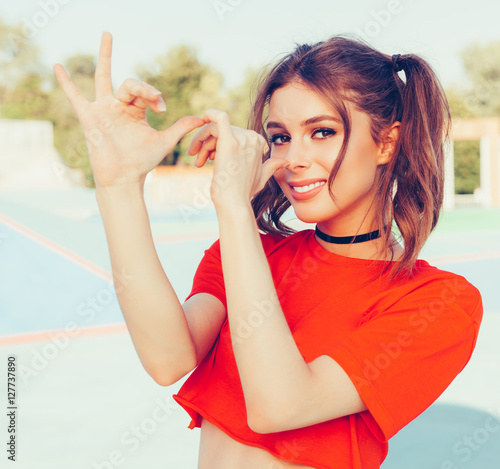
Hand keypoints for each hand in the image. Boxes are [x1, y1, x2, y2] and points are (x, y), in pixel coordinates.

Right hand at [53, 32, 204, 187]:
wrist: (124, 178)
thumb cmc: (142, 162)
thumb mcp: (164, 142)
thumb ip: (180, 127)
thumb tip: (202, 118)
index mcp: (136, 111)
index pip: (145, 92)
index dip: (154, 95)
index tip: (163, 107)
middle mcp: (119, 106)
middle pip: (129, 83)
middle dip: (143, 87)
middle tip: (154, 97)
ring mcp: (103, 110)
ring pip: (103, 78)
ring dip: (106, 56)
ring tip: (108, 34)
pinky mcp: (89, 117)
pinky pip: (75, 97)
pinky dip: (66, 83)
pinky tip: (57, 66)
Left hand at [187, 109, 288, 208]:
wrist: (235, 203)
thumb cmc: (245, 193)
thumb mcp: (262, 177)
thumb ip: (271, 166)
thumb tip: (284, 161)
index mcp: (258, 142)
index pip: (233, 133)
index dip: (218, 144)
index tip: (211, 159)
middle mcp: (252, 138)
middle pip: (221, 131)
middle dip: (207, 144)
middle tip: (199, 161)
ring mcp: (242, 140)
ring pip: (214, 129)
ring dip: (202, 142)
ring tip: (197, 160)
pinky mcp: (229, 142)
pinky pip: (220, 118)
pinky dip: (211, 113)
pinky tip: (203, 116)